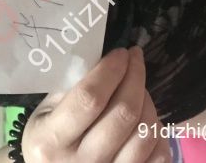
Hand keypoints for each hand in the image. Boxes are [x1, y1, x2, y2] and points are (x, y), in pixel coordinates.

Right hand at [21, 47, 170, 162]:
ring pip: (144, 134)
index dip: (110, 71)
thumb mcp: (46, 113)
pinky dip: (158, 132)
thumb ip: (69, 88)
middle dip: (135, 78)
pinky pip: (159, 156)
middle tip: (135, 60)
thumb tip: (106, 60)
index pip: (89, 99)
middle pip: (123, 114)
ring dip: (148, 102)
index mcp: (51, 140)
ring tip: (139, 89)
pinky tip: (146, 118)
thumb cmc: (48, 139)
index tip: (121, 53)